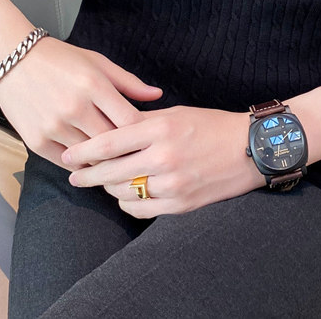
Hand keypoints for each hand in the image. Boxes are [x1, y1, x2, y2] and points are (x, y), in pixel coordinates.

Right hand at [0, 36, 164, 169]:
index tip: (148, 138)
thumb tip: (157, 95)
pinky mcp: (36, 140)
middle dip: (126, 151)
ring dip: (103, 160)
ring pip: (91, 157)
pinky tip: (88, 160)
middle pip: (113, 143)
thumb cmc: (60, 59)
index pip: (130, 121)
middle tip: (136, 157)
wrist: (12, 60)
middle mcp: (75, 107)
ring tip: (115, 161)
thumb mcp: (98, 63)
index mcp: (94, 85)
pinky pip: (66, 163)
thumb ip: (128, 82)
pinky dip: (80, 163)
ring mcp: (54, 126)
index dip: (143, 133)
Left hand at [60, 105, 267, 217]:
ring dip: (108, 188)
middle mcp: (164, 157)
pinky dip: (128, 203)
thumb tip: (112, 127)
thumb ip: (144, 121)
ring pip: (124, 192)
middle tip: (74, 176)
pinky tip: (124, 196)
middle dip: (87, 175)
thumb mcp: (177, 112)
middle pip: (111, 171)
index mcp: (161, 129)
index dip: (84, 151)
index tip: (68, 155)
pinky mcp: (182, 204)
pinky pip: (142, 209)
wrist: (251, 148)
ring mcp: (173, 183)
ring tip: (101, 183)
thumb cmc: (213, 125)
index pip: (109, 142)